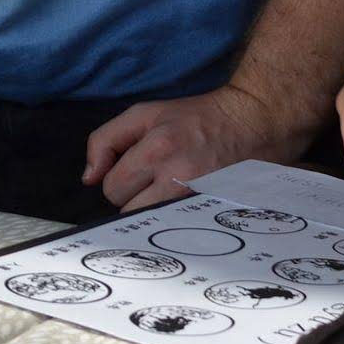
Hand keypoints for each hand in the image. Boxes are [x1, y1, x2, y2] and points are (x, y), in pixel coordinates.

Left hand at [84, 83, 313, 210]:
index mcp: (156, 147)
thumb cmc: (196, 117)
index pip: (112, 188)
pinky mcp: (219, 211)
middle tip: (154, 184)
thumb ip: (106, 140)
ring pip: (153, 226)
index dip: (118, 182)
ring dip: (155, 214)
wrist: (255, 120)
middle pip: (130, 212)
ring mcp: (201, 197)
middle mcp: (178, 174)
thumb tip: (88, 178)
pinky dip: (179, 223)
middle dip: (134, 201)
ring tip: (170, 194)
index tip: (134, 174)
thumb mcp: (145, 114)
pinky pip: (183, 230)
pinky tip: (187, 207)